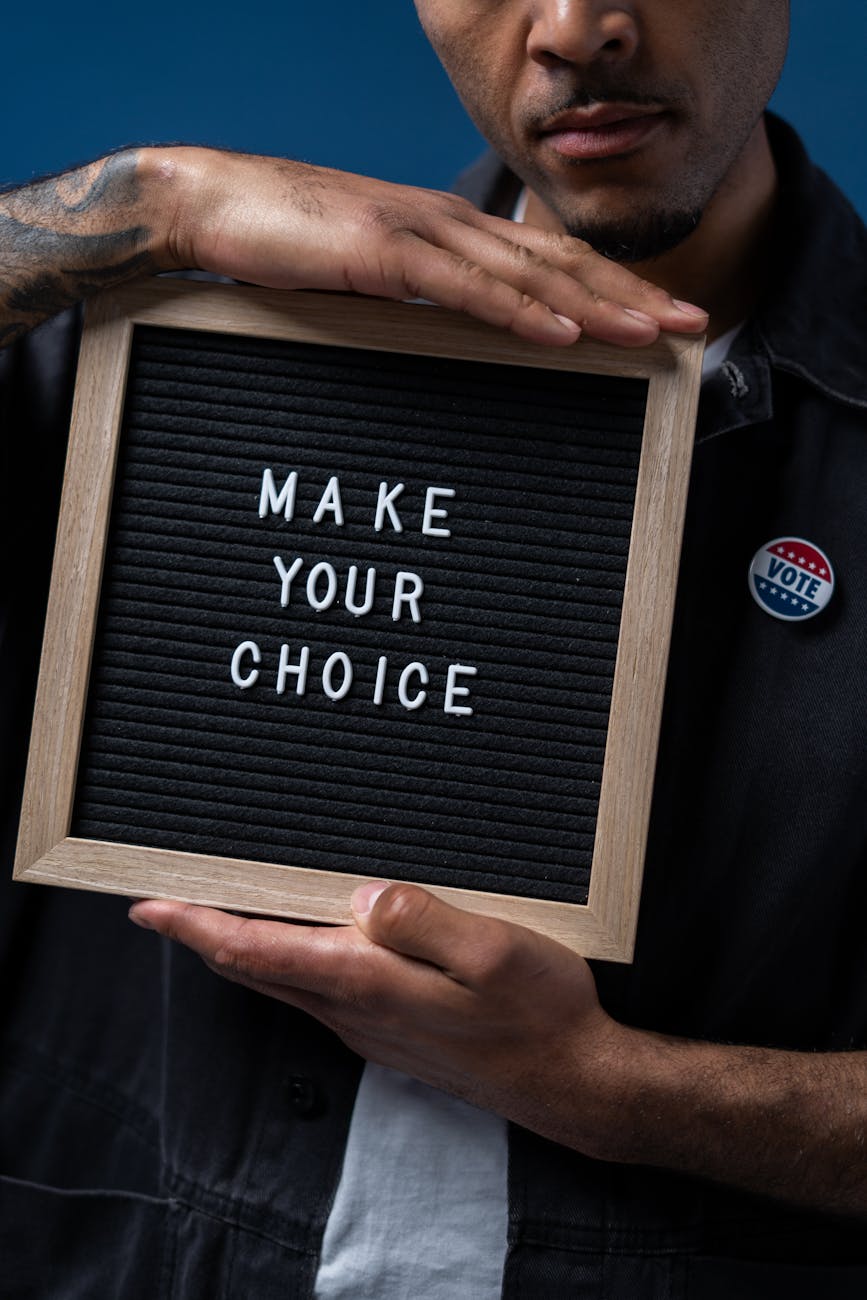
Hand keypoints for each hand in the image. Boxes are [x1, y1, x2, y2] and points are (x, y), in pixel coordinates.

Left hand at [129, 882, 623, 1144]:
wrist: (572, 1082)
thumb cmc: (539, 1014)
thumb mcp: (493, 951)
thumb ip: (423, 919)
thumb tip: (365, 893)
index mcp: (368, 983)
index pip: (256, 951)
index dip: (196, 925)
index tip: (148, 906)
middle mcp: (355, 1011)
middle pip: (255, 968)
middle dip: (204, 932)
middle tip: (167, 899)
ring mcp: (369, 1028)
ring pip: (282, 983)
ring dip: (241, 947)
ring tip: (219, 910)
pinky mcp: (390, 1033)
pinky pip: (316, 992)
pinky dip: (285, 961)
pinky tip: (300, 941)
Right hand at [162, 148, 707, 347]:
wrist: (211, 205)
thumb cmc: (284, 245)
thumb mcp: (368, 275)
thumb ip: (419, 298)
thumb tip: (459, 335)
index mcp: (446, 228)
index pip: (546, 259)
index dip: (610, 285)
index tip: (660, 315)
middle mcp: (447, 222)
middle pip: (558, 263)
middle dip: (630, 294)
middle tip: (692, 323)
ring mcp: (418, 233)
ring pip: (526, 274)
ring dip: (595, 305)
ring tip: (652, 331)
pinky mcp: (382, 253)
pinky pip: (464, 287)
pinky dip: (519, 311)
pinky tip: (564, 333)